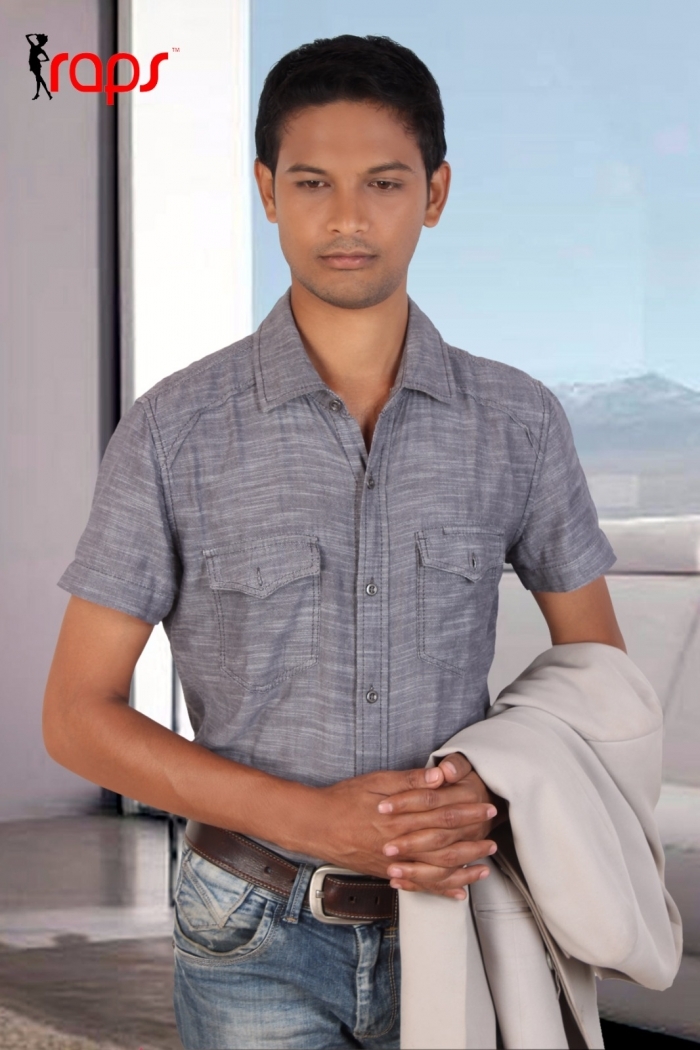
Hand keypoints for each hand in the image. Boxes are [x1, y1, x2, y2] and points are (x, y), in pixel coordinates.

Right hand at [308, 765, 495, 894]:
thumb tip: (439, 776)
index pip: (441, 813)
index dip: (466, 810)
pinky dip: (439, 890)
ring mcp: (394, 861)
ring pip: (435, 869)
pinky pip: (418, 885)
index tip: (486, 807)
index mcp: (399, 815)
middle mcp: (399, 841)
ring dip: (462, 869)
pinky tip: (457, 892)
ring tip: (484, 867)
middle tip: (493, 838)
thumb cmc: (345, 798)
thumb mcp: (377, 781)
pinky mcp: (387, 873)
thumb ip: (410, 780)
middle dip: (471, 840)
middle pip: (443, 843)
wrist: (317, 824)